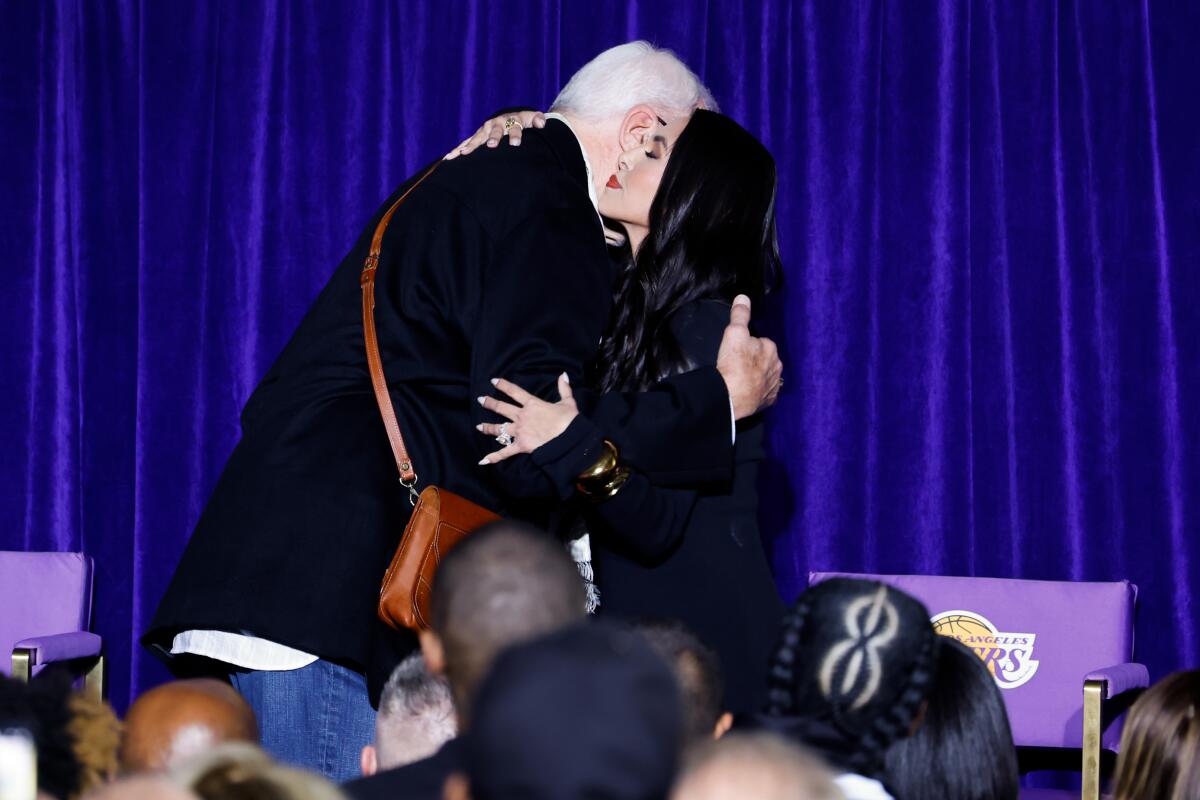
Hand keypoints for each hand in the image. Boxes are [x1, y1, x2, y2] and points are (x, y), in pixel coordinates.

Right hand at [445, 111, 546, 159]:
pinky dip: (458, 150)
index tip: (516, 144)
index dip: (515, 136)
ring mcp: (485, 131)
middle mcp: (496, 125)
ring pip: (476, 139)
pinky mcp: (478, 137)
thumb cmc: (525, 121)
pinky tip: (448, 158)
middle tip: (491, 146)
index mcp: (511, 120)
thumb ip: (538, 119)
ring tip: (461, 155)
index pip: (515, 128)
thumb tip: (541, 123)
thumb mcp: (533, 118)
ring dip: (469, 146)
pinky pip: (466, 144)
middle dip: (492, 139)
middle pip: (494, 133)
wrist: (513, 117)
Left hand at [476, 373, 578, 463]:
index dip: (503, 385)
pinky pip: (505, 452)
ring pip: (498, 429)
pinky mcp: (521, 445)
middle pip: (501, 408)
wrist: (570, 439)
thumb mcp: (568, 402)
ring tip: (478, 426)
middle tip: (480, 400)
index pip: (514, 391)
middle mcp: (522, 416)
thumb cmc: (569, 421)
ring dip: (487, 427)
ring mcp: (519, 431)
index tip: (493, 381)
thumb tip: (563, 375)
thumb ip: (564, 388)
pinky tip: (482, 461)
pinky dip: (494, 457)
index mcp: (532, 404)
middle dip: (489, 403)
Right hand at [716, 295, 783, 418]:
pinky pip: (765, 393)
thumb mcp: (733, 333)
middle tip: (737, 365)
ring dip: (757, 376)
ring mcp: (774, 385)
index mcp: (771, 348)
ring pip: (766, 376)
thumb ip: (740, 315)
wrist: (730, 396)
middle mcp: (777, 366)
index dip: (747, 345)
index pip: (760, 342)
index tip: (736, 351)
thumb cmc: (733, 363)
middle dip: (754, 360)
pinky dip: (758, 392)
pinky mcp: (769, 401)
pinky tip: (747, 392)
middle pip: (764, 359)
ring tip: (740, 379)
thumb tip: (743, 297)